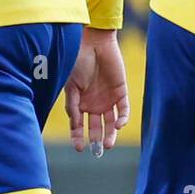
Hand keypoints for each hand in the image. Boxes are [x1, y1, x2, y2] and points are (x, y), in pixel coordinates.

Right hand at [64, 27, 128, 155]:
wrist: (94, 43)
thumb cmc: (77, 62)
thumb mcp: (71, 86)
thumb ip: (72, 105)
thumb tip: (74, 124)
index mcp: (79, 104)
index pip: (78, 126)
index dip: (78, 137)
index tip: (79, 148)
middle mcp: (94, 104)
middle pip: (96, 127)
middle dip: (97, 139)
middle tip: (98, 150)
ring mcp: (108, 98)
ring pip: (111, 121)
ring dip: (111, 133)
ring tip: (109, 144)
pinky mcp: (120, 91)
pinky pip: (123, 108)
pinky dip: (122, 118)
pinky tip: (119, 125)